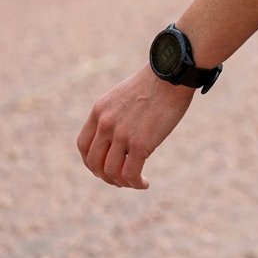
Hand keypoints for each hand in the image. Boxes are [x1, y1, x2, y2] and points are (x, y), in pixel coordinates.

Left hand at [77, 65, 193, 189]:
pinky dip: (136, 183)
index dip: (91, 162)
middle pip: (94, 163)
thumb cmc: (156, 82)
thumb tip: (117, 138)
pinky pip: (131, 174)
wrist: (173, 74)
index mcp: (99, 110)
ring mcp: (121, 135)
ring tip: (135, 182)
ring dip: (122, 182)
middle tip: (120, 179)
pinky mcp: (140, 144)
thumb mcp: (124, 95)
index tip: (103, 167)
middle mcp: (105, 124)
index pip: (83, 145)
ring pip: (111, 172)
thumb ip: (114, 115)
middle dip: (105, 176)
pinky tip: (144, 183)